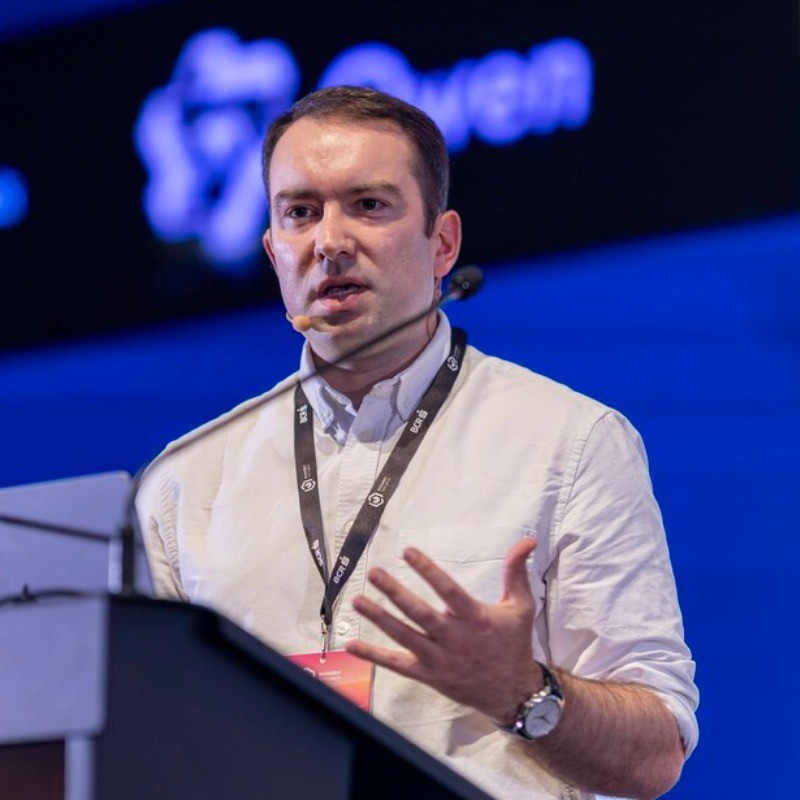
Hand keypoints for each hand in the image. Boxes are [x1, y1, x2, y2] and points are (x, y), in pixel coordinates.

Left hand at [345, 536, 542, 722]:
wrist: (514, 693)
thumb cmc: (514, 643)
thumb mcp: (521, 606)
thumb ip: (517, 571)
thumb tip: (527, 540)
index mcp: (475, 618)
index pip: (448, 590)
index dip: (428, 570)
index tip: (408, 552)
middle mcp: (454, 638)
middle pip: (419, 613)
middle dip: (394, 592)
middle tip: (374, 573)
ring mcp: (439, 659)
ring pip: (404, 636)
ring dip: (379, 618)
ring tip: (357, 600)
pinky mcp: (429, 676)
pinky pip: (397, 665)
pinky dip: (374, 656)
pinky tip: (352, 644)